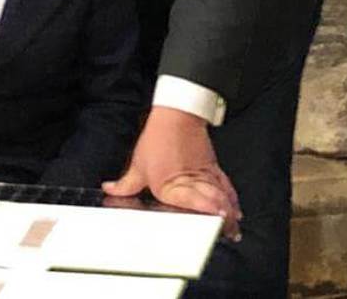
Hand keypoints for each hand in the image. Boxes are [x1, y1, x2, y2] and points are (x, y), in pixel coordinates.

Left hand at [103, 106, 241, 240]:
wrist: (177, 113)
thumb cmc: (159, 136)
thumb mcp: (139, 163)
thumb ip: (126, 183)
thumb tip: (111, 190)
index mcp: (171, 185)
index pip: (191, 202)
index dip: (205, 210)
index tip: (216, 219)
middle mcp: (191, 181)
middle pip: (211, 202)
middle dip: (221, 219)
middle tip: (226, 232)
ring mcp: (205, 175)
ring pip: (221, 196)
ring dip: (229, 213)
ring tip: (233, 228)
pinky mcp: (213, 168)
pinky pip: (225, 186)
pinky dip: (231, 199)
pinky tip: (235, 209)